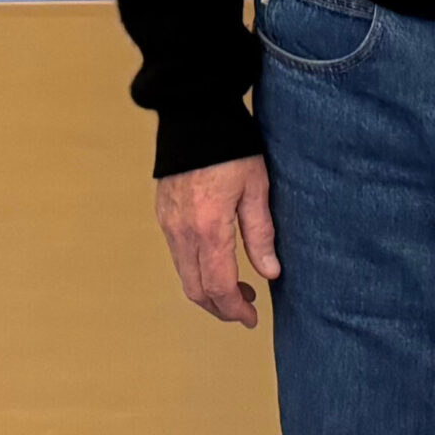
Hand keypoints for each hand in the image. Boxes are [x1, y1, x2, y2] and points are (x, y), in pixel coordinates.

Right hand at [154, 154, 279, 326]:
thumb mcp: (256, 189)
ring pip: (184, 275)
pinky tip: (217, 262)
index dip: (235, 310)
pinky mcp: (164, 215)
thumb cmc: (231, 148)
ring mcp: (168, 224)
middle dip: (220, 308)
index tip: (251, 318)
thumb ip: (261, 234)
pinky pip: (177, 255)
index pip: (219, 287)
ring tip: (237, 287)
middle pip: (196, 290)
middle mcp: (182, 232)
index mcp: (209, 229)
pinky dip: (195, 271)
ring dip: (208, 291)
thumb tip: (270, 273)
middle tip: (245, 310)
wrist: (194, 115)